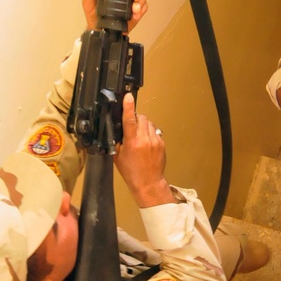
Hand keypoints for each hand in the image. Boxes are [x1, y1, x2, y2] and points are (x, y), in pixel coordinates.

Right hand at [114, 93, 170, 207]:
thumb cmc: (131, 172)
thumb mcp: (118, 156)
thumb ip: (118, 141)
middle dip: (135, 118)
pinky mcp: (162, 143)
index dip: (128, 107)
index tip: (128, 97)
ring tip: (138, 136)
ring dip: (143, 125)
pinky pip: (154, 131)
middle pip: (141, 118)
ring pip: (149, 123)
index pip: (130, 120)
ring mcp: (155, 141)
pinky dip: (149, 133)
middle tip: (131, 125)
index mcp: (132, 142)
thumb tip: (119, 130)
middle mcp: (145, 139)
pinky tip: (145, 142)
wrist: (148, 183)